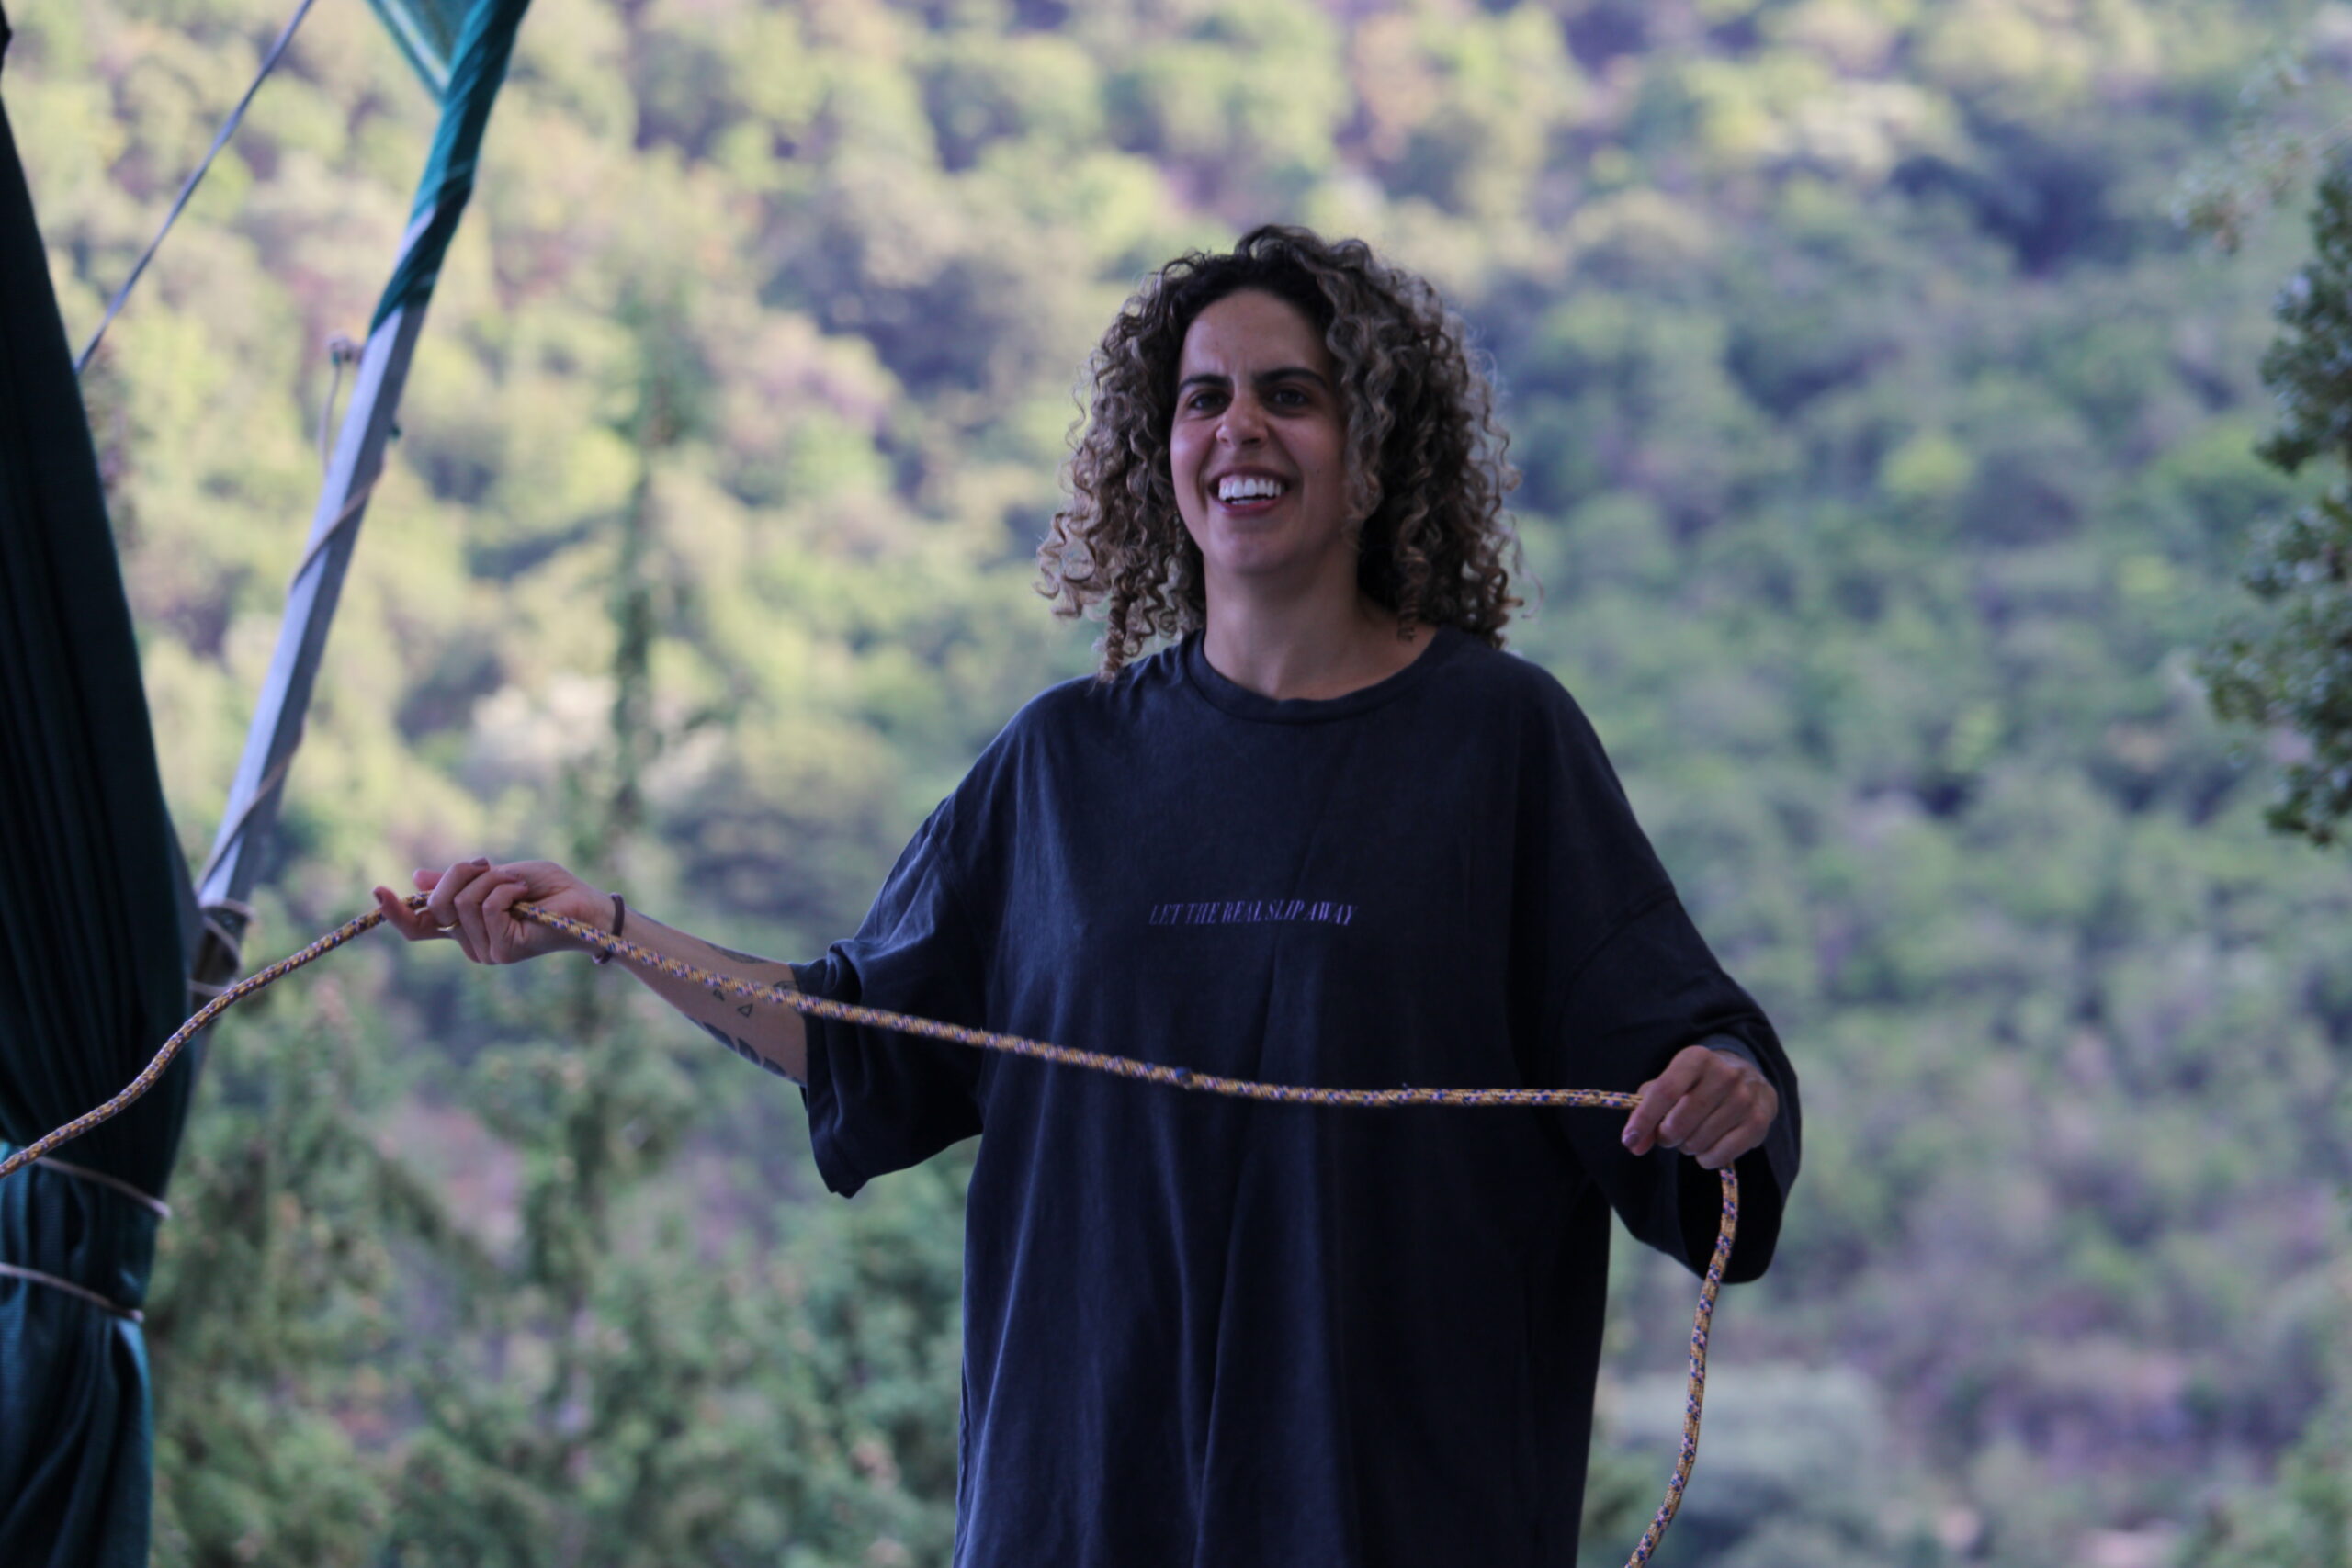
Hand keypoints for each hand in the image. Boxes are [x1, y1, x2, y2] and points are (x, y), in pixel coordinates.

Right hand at [370, 858, 610, 964]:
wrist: (586, 904)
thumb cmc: (549, 888)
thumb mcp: (496, 876)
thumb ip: (458, 881)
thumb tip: (416, 878)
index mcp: (465, 927)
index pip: (417, 927)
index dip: (395, 911)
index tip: (377, 888)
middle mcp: (470, 944)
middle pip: (436, 903)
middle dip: (459, 873)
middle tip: (489, 865)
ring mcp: (484, 951)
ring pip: (461, 902)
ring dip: (490, 879)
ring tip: (517, 884)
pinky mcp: (502, 950)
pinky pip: (486, 907)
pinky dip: (504, 890)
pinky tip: (525, 895)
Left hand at [1619, 1044, 1777, 1170]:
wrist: (1749, 1080)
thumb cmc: (1697, 1085)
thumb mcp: (1670, 1085)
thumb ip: (1645, 1111)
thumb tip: (1633, 1144)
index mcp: (1696, 1058)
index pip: (1665, 1091)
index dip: (1643, 1119)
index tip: (1629, 1140)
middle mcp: (1725, 1074)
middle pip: (1679, 1122)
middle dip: (1665, 1136)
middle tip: (1668, 1134)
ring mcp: (1745, 1098)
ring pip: (1697, 1142)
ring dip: (1686, 1147)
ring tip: (1693, 1134)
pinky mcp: (1759, 1123)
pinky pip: (1720, 1156)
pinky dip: (1706, 1159)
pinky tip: (1709, 1145)